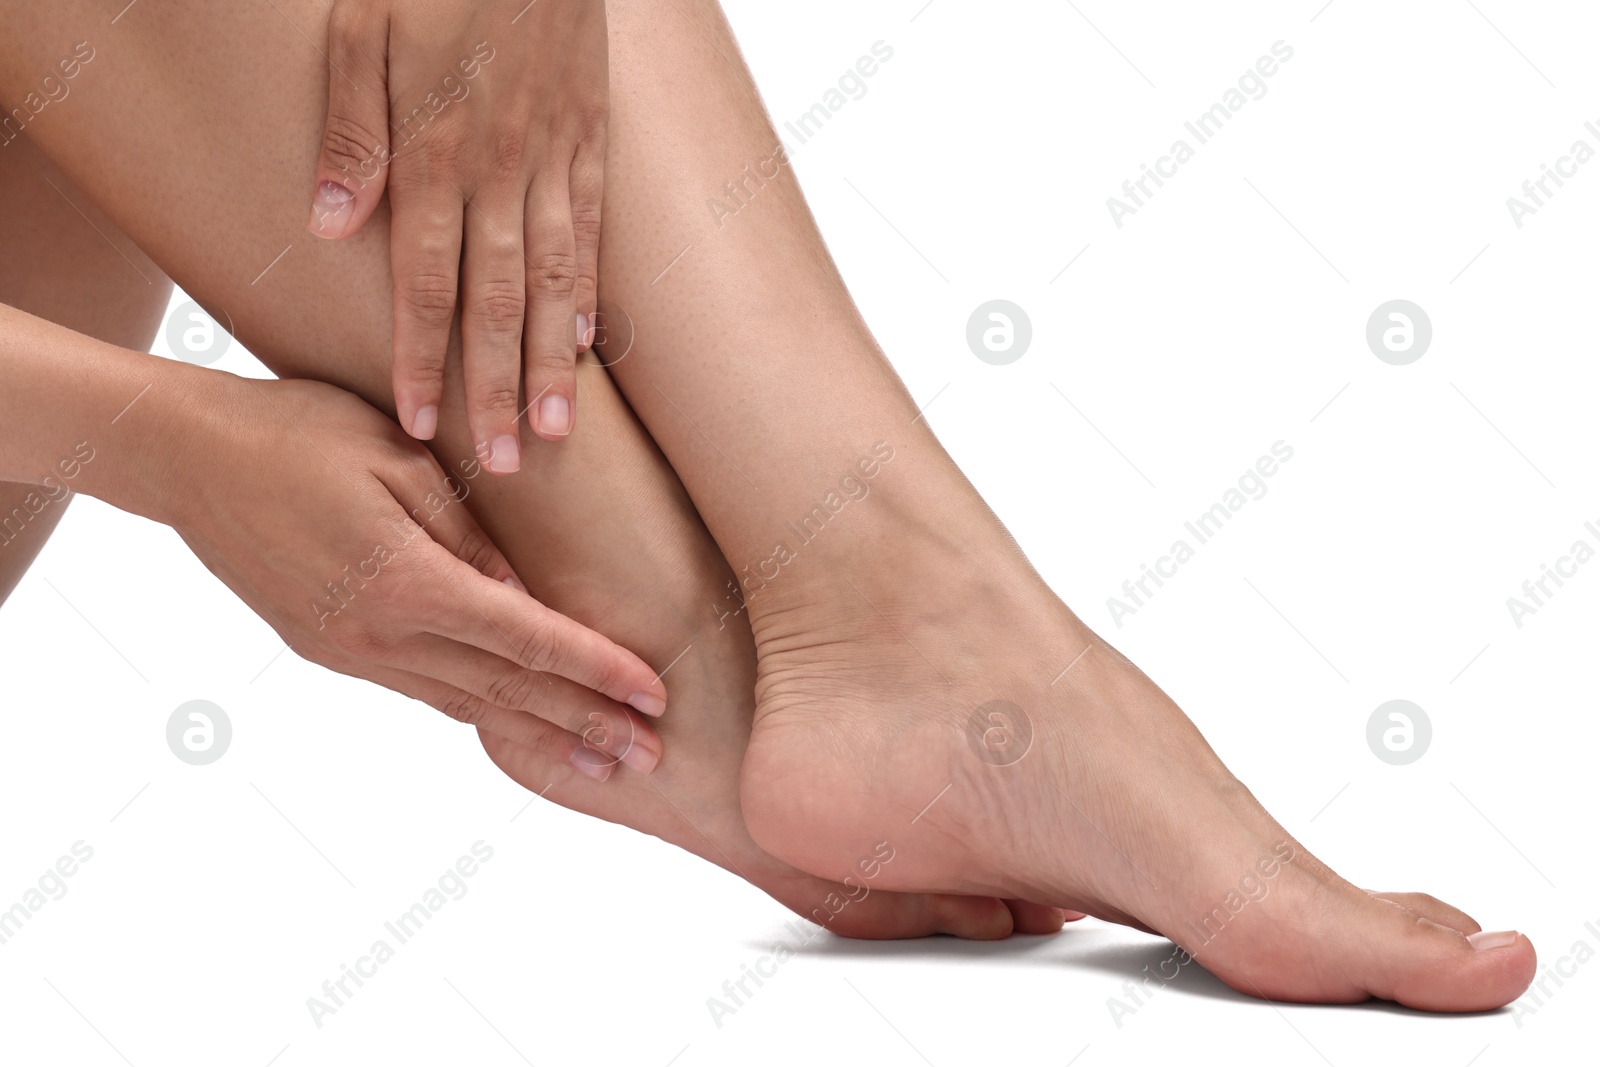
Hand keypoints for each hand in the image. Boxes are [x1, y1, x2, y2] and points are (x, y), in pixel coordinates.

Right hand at [167, 375, 663, 776]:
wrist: (190, 458)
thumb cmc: (302, 433)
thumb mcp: (401, 461)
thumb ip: (470, 537)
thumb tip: (524, 600)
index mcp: (408, 582)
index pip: (528, 640)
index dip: (597, 672)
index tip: (653, 696)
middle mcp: (381, 635)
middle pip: (507, 692)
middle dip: (585, 726)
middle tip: (651, 758)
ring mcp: (351, 653)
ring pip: (466, 706)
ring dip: (539, 735)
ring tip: (601, 764)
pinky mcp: (331, 652)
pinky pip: (423, 694)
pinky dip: (481, 715)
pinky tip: (516, 727)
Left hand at [307, 0, 608, 471]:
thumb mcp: (359, 28)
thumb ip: (349, 128)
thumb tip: (331, 224)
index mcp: (434, 149)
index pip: (426, 279)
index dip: (423, 357)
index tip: (423, 425)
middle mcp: (500, 170)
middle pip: (496, 300)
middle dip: (493, 387)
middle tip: (499, 463)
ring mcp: (555, 161)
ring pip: (553, 280)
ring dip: (549, 361)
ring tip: (549, 431)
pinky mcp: (592, 144)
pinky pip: (592, 233)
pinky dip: (589, 295)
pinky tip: (587, 348)